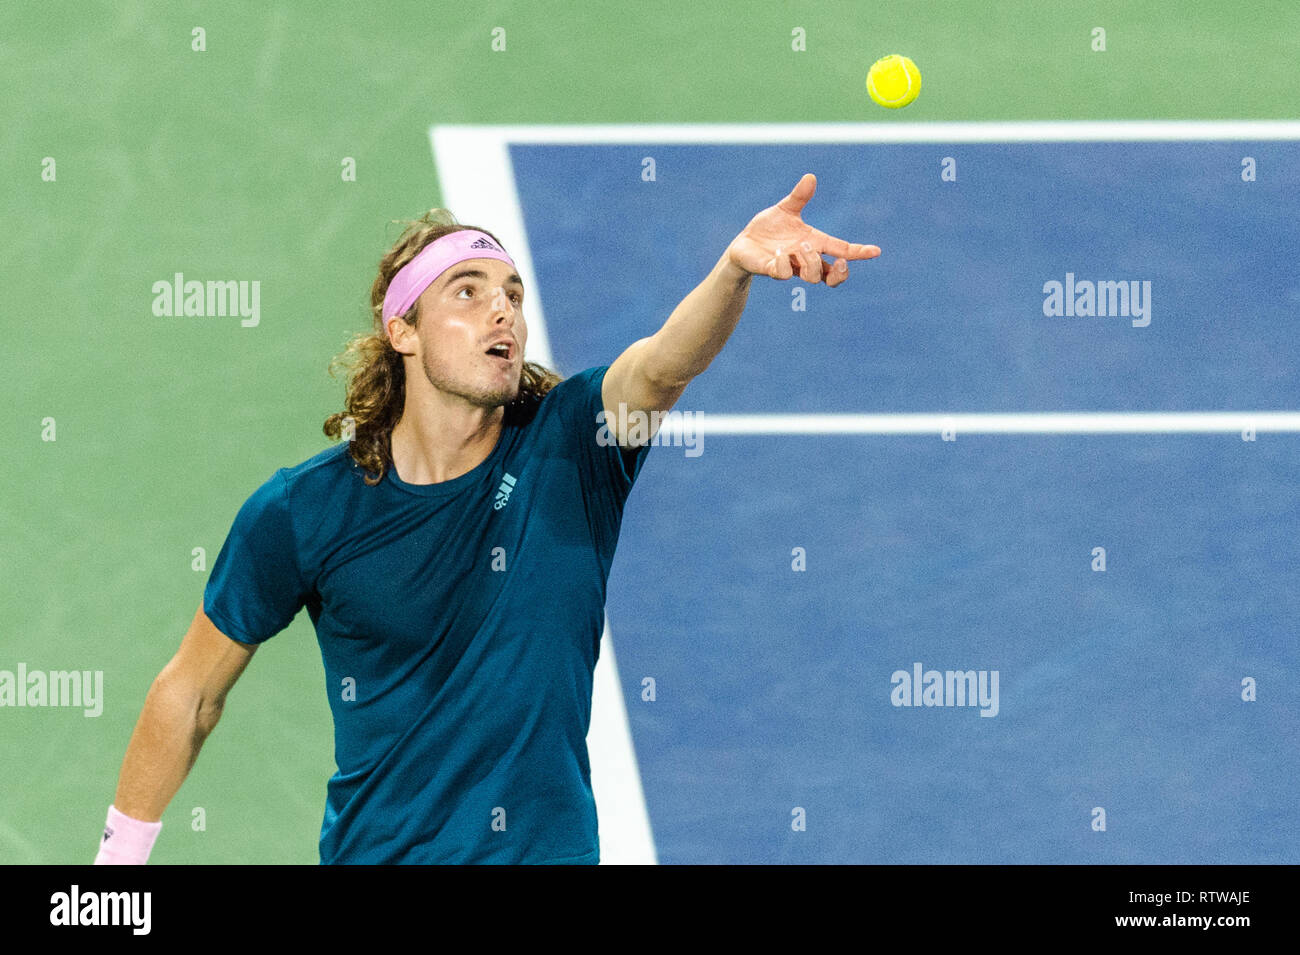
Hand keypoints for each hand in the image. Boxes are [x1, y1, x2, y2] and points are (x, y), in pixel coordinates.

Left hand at [725, 173, 879, 285]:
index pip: (842, 250)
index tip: (875, 251)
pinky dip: (783, 263)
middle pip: (831, 274)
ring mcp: (790, 267)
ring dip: (811, 261)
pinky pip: (783, 274)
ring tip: (798, 247)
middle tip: (826, 253)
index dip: (859, 252)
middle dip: (835, 267)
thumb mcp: (786, 210)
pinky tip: (778, 252)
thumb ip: (799, 196)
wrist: (744, 244)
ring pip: (812, 276)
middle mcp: (805, 259)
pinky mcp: (771, 270)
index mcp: (815, 243)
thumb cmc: (769, 229)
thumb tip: (810, 177)